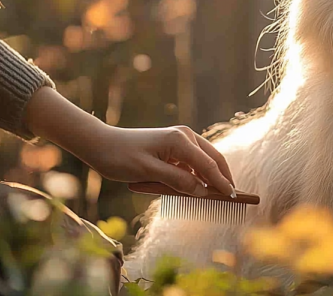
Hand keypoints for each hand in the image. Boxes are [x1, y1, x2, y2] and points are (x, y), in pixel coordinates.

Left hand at [24, 87, 234, 197]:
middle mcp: (184, 136)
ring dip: (206, 178)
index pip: (208, 164)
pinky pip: (190, 163)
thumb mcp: (149, 172)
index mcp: (180, 139)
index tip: (233, 196)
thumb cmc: (121, 157)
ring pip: (202, 162)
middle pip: (212, 159)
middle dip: (221, 177)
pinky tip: (192, 189)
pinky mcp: (172, 146)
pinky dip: (194, 176)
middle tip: (232, 196)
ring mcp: (179, 140)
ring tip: (212, 196)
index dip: (221, 181)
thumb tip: (202, 191)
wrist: (99, 144)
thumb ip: (177, 181)